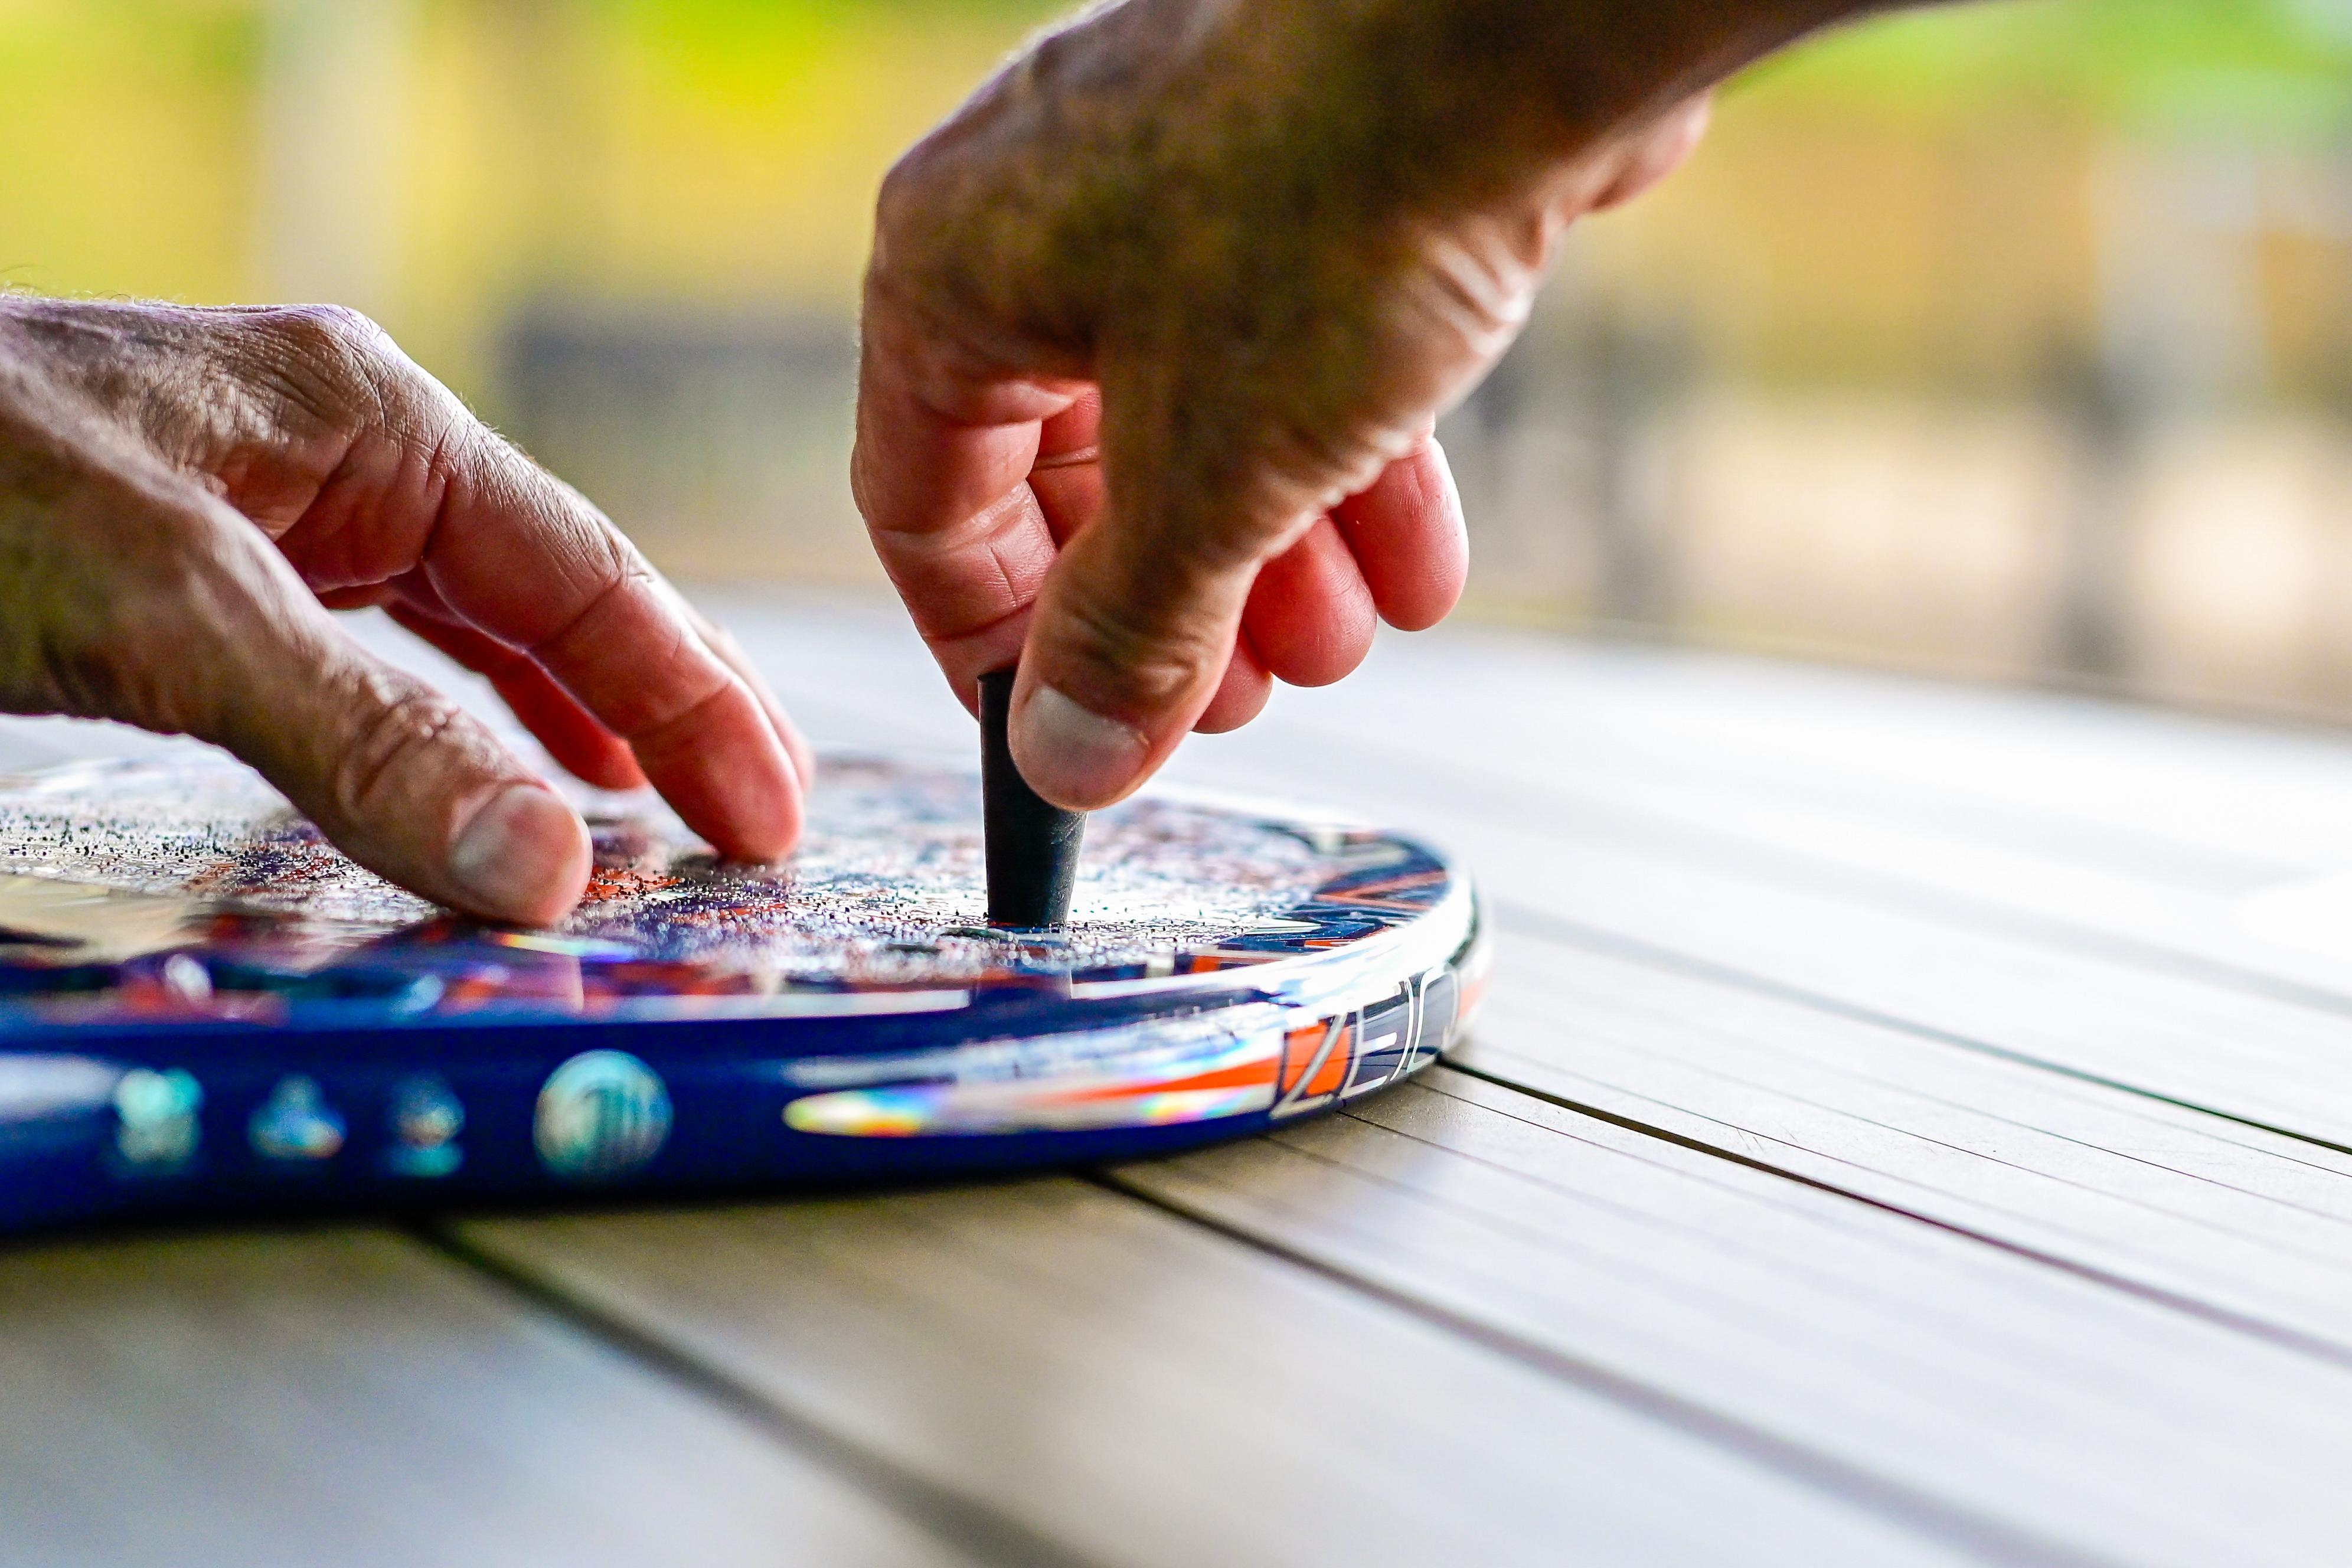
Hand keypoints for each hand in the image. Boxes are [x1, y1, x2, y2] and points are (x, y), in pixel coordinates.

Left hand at [0, 298, 809, 923]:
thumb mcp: (169, 610)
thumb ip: (367, 739)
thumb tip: (540, 870)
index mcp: (367, 416)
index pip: (585, 573)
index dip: (694, 699)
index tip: (770, 816)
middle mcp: (334, 455)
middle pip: (549, 594)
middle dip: (658, 711)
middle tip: (751, 825)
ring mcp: (266, 512)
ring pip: (467, 630)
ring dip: (564, 726)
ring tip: (650, 815)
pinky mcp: (195, 576)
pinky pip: (374, 659)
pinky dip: (452, 729)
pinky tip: (492, 775)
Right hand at [854, 0, 1766, 809]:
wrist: (1512, 17)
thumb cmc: (1323, 207)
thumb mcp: (1208, 478)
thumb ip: (1128, 635)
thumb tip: (1067, 762)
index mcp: (953, 270)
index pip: (921, 499)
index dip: (988, 639)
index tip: (1055, 732)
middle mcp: (1045, 211)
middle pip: (1072, 467)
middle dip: (1164, 603)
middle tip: (1231, 703)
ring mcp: (1182, 180)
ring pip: (1196, 415)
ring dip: (1268, 557)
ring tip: (1338, 648)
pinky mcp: (1311, 174)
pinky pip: (1297, 349)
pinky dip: (1346, 466)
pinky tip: (1417, 571)